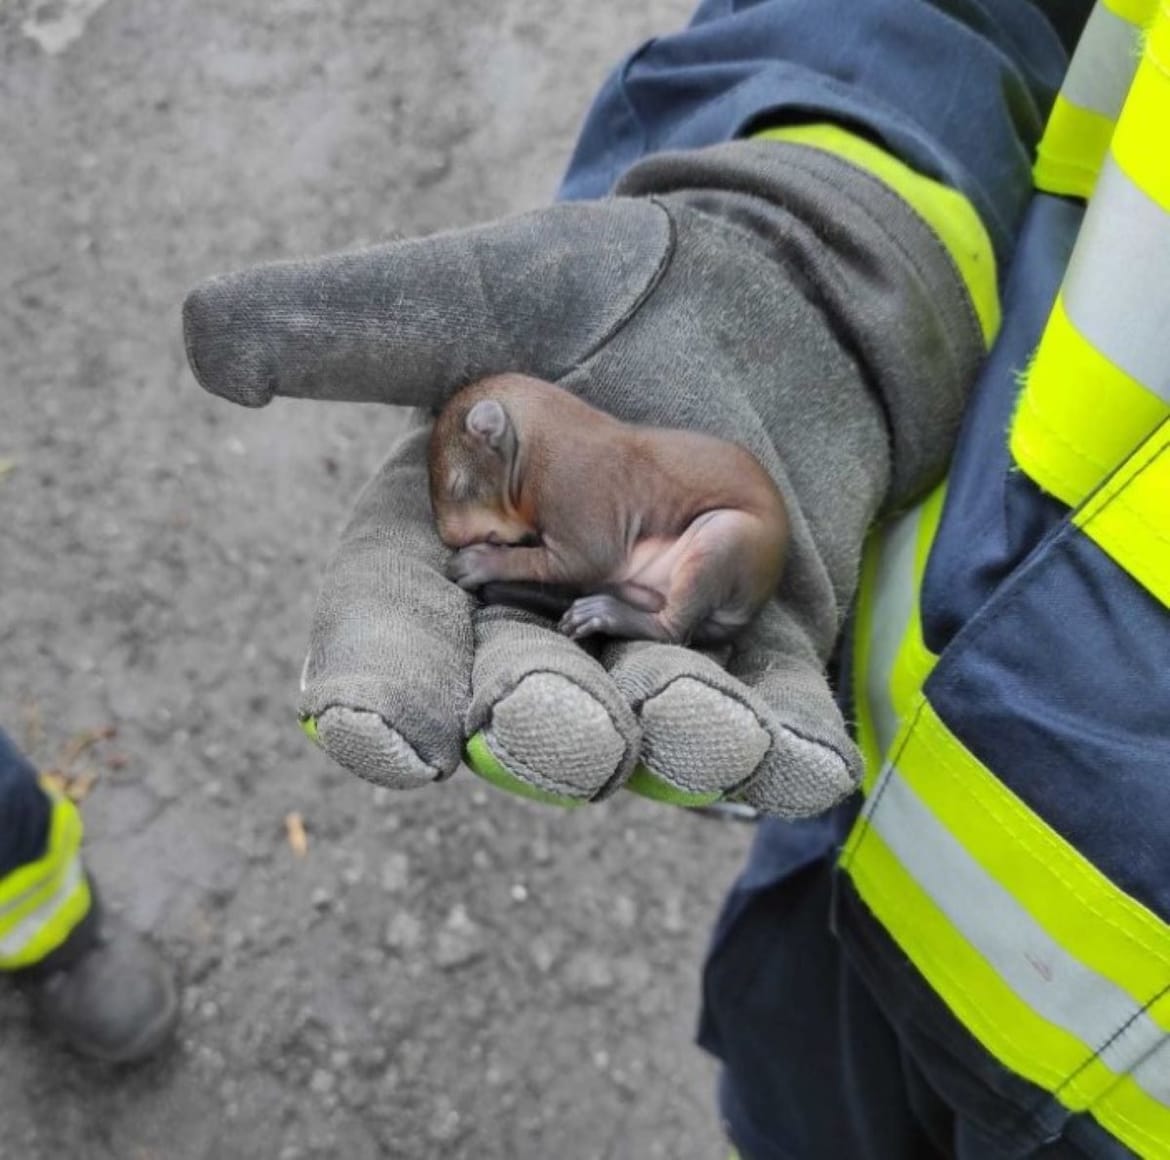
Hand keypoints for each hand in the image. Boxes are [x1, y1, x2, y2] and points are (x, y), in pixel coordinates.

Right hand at [182, 140, 980, 814]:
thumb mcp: (477, 290)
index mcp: (448, 548)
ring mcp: (650, 642)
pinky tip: (805, 770)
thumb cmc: (601, 285)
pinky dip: (785, 741)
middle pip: (524, 697)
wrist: (760, 286)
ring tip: (699, 742)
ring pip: (651, 719)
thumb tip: (209, 345)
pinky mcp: (759, 638)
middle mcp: (539, 617)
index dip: (378, 686)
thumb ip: (355, 325)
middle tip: (563, 742)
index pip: (393, 633)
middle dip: (540, 728)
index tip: (374, 734)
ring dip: (673, 740)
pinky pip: (774, 704)